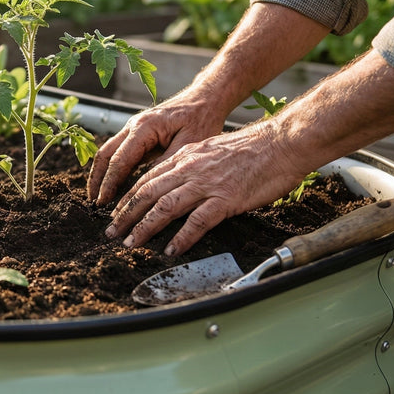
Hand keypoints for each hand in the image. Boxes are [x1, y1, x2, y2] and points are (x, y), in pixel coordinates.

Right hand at [87, 94, 226, 205]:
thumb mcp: (189, 144)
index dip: (109, 183)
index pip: (119, 160)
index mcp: (144, 127)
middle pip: (105, 154)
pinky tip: (112, 184)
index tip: (103, 202)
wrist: (206, 99)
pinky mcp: (138, 132)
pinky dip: (112, 168)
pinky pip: (119, 151)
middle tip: (93, 203)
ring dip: (101, 174)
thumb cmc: (201, 119)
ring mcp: (134, 127)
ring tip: (98, 196)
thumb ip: (166, 164)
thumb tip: (146, 186)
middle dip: (97, 180)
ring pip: (108, 152)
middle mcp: (134, 125)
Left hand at [104, 120, 310, 255]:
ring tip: (131, 243)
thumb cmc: (253, 150)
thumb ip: (193, 166)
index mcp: (186, 157)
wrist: (282, 143)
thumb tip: (180, 183)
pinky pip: (197, 222)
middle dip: (126, 215)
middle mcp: (190, 169)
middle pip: (147, 193)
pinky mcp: (225, 198)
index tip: (116, 213)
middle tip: (112, 232)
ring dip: (144, 227)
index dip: (128, 198)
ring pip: (164, 207)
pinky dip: (181, 238)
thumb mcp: (212, 151)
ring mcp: (206, 184)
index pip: (147, 179)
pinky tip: (170, 250)